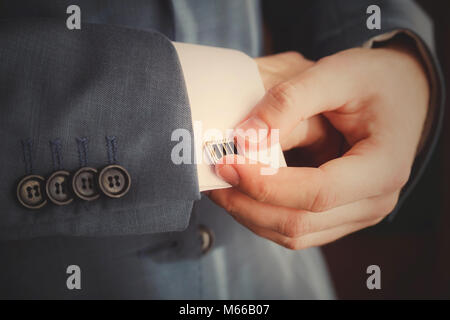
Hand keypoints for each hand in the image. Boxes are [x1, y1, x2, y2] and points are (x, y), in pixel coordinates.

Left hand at [209, 45, 428, 249]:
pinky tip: (242, 191)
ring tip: (220, 184)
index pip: (316, 193)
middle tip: (214, 173)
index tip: (226, 162)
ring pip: (293, 233)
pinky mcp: (339, 215)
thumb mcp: (337, 74)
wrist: (400, 94)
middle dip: (248, 202)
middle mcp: (372, 202)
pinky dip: (262, 214)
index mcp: (381, 168)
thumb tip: (244, 137)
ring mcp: (355, 213)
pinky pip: (296, 229)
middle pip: (299, 222)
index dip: (265, 182)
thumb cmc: (374, 81)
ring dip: (250, 213)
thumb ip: (290, 100)